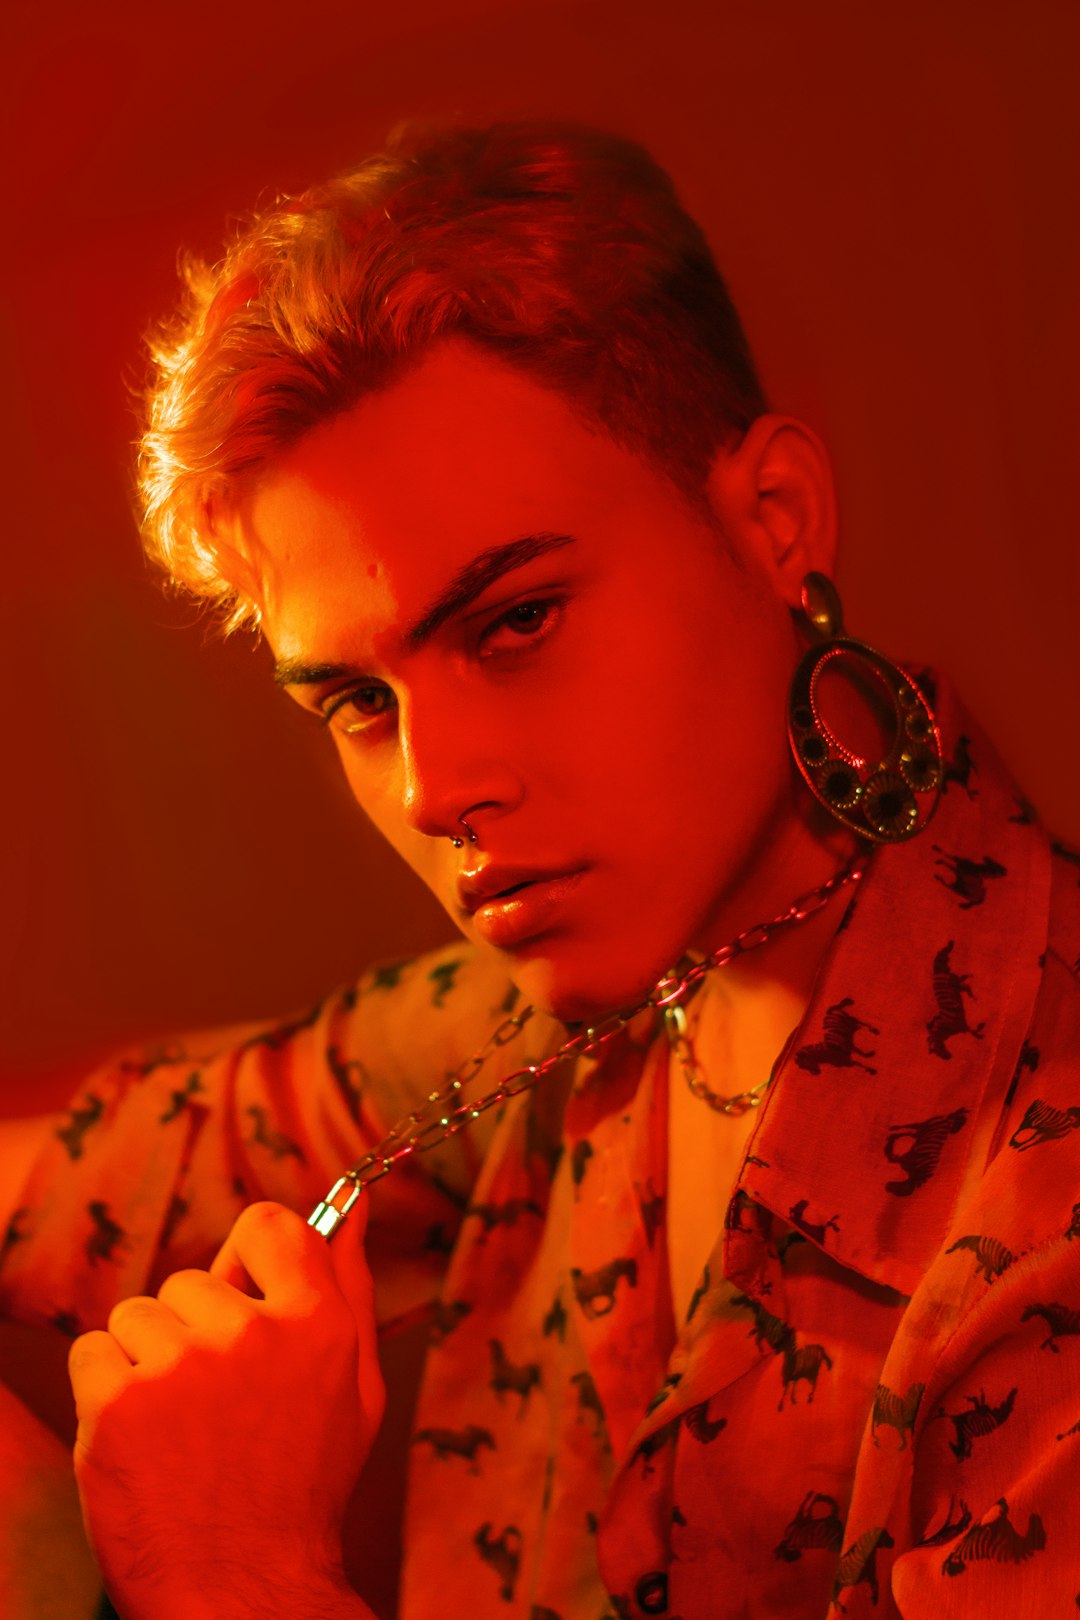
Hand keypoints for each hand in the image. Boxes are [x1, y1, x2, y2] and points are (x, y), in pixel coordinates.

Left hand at [69, 1201, 383, 1619]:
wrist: (241, 1591)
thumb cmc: (303, 1485)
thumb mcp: (355, 1383)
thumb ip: (352, 1284)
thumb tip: (355, 1204)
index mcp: (319, 1321)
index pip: (267, 1224)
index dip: (246, 1261)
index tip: (244, 1298)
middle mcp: (252, 1333)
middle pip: (191, 1280)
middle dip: (194, 1330)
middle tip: (217, 1404)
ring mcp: (181, 1365)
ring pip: (139, 1316)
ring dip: (147, 1361)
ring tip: (180, 1429)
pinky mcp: (117, 1402)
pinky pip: (93, 1351)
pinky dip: (104, 1391)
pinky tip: (142, 1441)